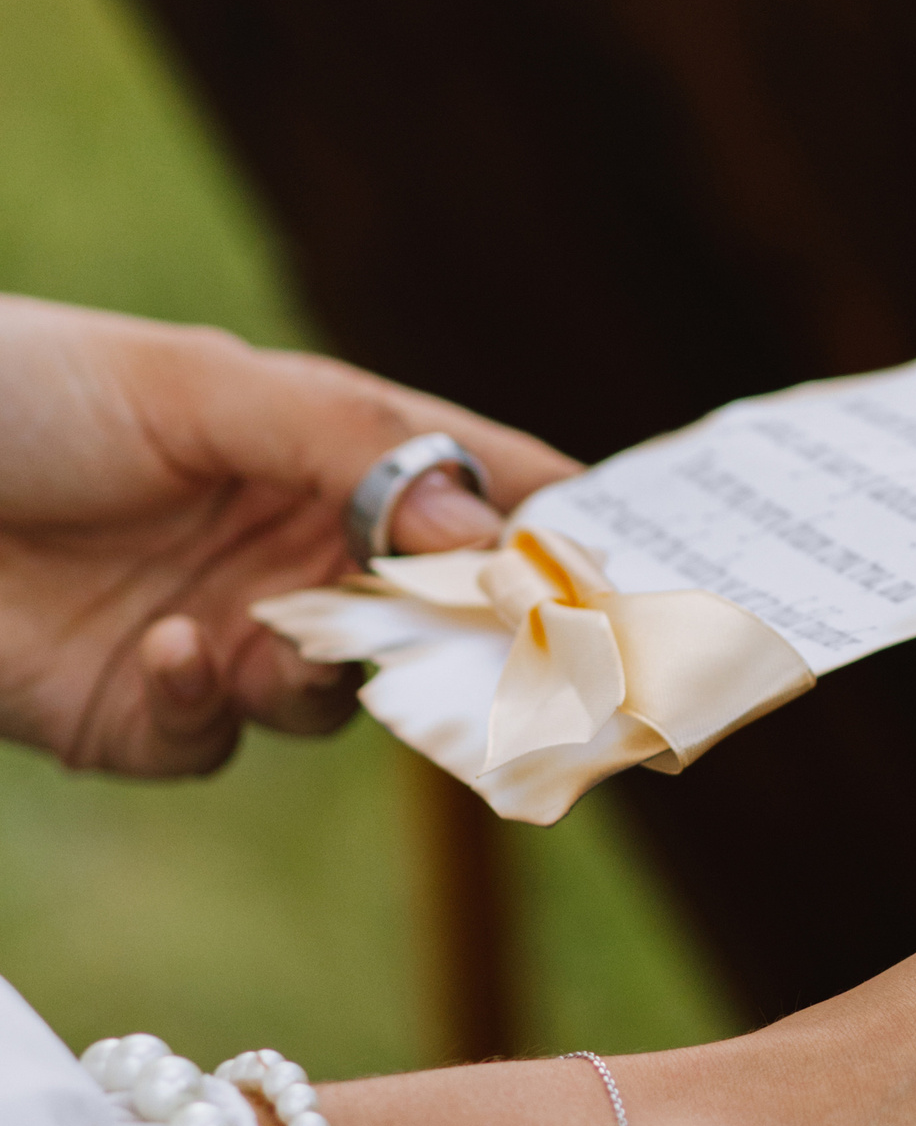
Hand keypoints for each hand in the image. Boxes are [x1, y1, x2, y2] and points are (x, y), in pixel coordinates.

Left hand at [0, 297, 574, 775]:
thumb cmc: (23, 389)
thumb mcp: (202, 388)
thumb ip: (354, 453)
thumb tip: (491, 536)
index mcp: (333, 447)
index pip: (488, 485)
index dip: (570, 525)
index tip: (642, 567)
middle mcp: (300, 544)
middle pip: (441, 610)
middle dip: (477, 633)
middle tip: (515, 652)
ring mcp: (235, 631)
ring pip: (349, 694)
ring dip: (329, 670)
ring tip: (281, 632)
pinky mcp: (152, 714)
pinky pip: (227, 737)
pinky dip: (215, 700)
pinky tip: (172, 647)